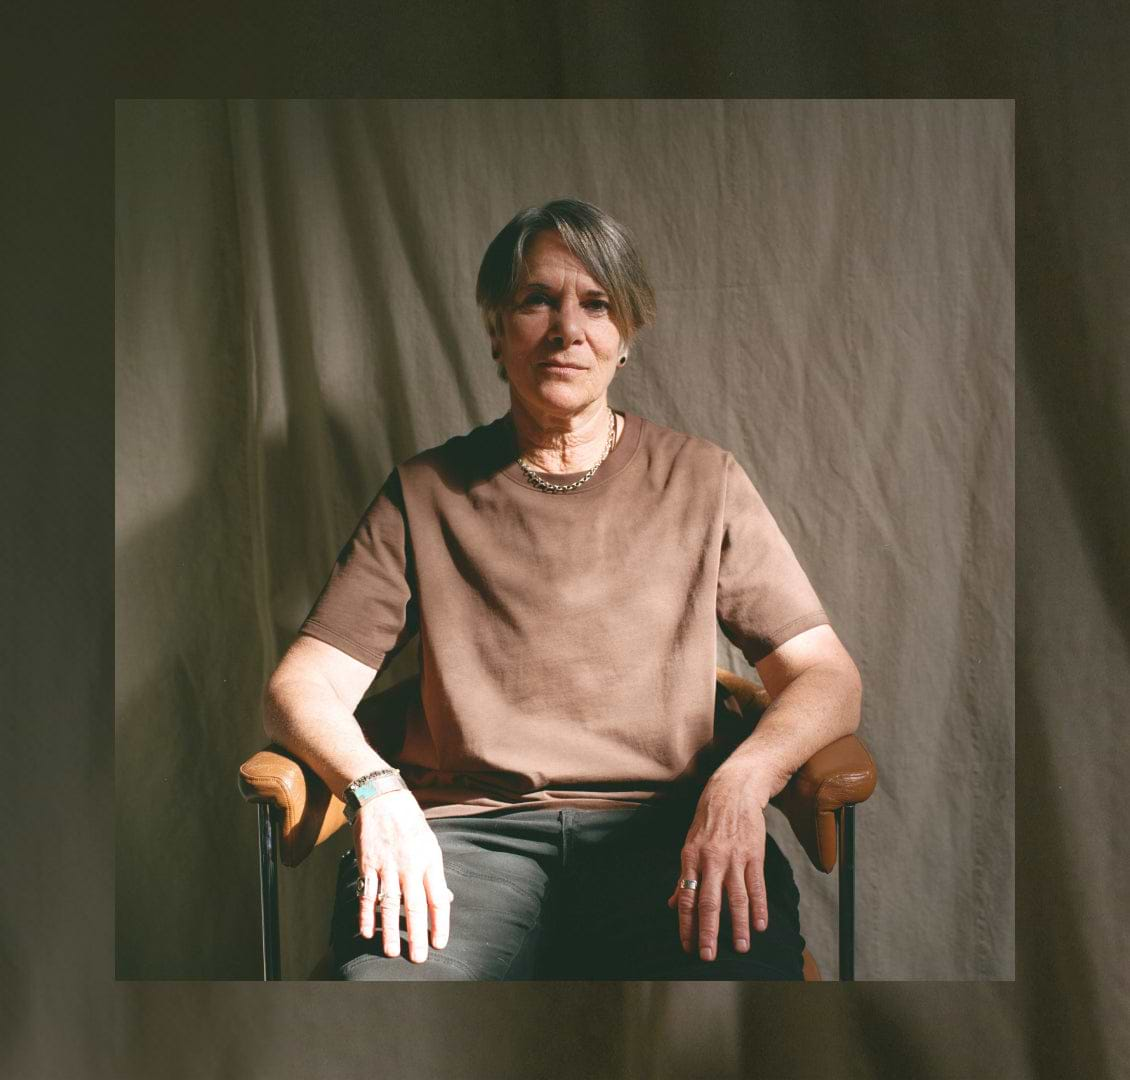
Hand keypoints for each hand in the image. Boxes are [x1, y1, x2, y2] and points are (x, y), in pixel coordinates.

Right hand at [352, 789, 452, 962]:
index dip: (439, 923)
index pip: (438, 898)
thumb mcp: (431, 844)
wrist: (383, 799)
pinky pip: (367, 894)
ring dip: (390, 930)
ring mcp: (387, 865)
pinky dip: (366, 914)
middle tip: (417, 958)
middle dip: (416, 935)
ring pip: (389, 904)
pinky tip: (368, 931)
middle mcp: (409, 865)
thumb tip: (445, 900)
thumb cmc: (411, 824)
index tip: (439, 943)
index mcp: (430, 861)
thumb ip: (435, 875)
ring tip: (392, 952)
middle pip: (414, 906)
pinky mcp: (367, 864)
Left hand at [666, 771, 770, 961]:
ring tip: (740, 948)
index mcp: (690, 858)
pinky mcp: (754, 854)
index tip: (687, 947)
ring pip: (736, 898)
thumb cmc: (707, 820)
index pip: (687, 898)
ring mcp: (734, 858)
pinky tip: (760, 925)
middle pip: (709, 902)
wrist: (733, 791)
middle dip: (708, 931)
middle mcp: (711, 860)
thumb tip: (672, 904)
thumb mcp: (689, 844)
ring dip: (737, 925)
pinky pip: (757, 885)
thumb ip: (683, 876)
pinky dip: (759, 907)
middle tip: (707, 957)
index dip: (686, 924)